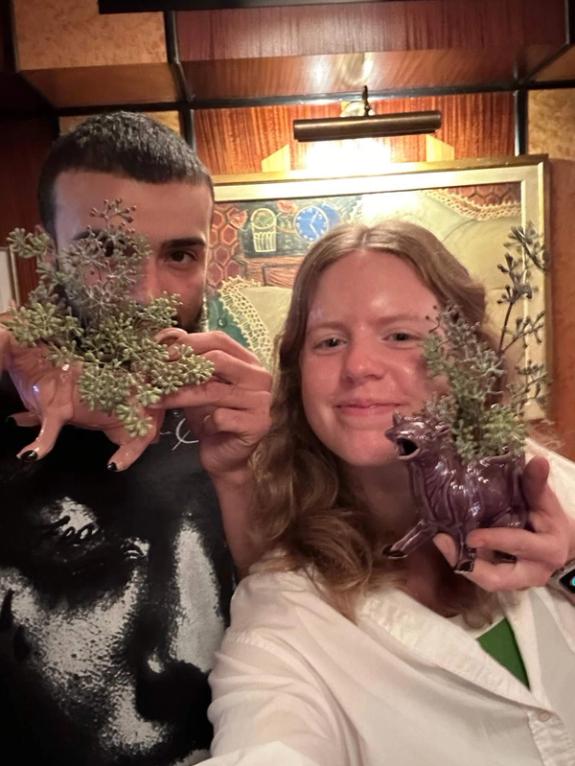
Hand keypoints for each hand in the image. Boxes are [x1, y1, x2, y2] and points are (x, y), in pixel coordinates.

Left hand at [155, 331, 271, 479]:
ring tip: (156, 399)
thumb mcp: (198, 387)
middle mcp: (259, 377)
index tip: (161, 353)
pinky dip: (205, 422)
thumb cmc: (210, 417)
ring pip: (213, 390)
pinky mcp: (257, 424)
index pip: (219, 339)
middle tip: (156, 374)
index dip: (188, 343)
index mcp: (248, 362)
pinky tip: (203, 428)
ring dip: (180, 395)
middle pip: (218, 359)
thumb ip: (189, 366)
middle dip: (182, 366)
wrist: (224, 456)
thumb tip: (161, 341)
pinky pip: (221, 416)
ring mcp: (262, 400)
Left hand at [434, 456, 573, 591]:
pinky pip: (478, 574)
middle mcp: (532, 573)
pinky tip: (445, 541)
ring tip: (440, 540)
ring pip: (484, 580)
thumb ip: (537, 484)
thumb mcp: (545, 501)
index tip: (471, 536)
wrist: (557, 542)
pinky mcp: (500, 579)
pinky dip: (461, 560)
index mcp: (548, 551)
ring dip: (459, 562)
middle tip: (442, 540)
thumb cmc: (548, 518)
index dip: (495, 540)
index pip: (520, 545)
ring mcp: (515, 581)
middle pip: (496, 579)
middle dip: (469, 564)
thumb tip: (538, 459)